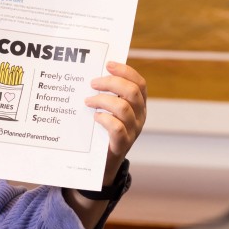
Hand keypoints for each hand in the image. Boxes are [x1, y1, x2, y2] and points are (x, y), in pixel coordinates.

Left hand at [85, 63, 146, 184]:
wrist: (104, 163)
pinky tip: (95, 117)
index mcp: (139, 105)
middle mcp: (140, 116)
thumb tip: (92, 74)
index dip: (126, 71)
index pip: (139, 83)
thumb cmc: (103, 131)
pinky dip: (105, 119)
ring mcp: (133, 131)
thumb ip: (107, 95)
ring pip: (124, 108)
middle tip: (93, 83)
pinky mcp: (122, 145)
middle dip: (112, 83)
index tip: (108, 64)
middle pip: (133, 92)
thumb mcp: (109, 110)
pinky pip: (117, 128)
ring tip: (88, 101)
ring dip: (102, 100)